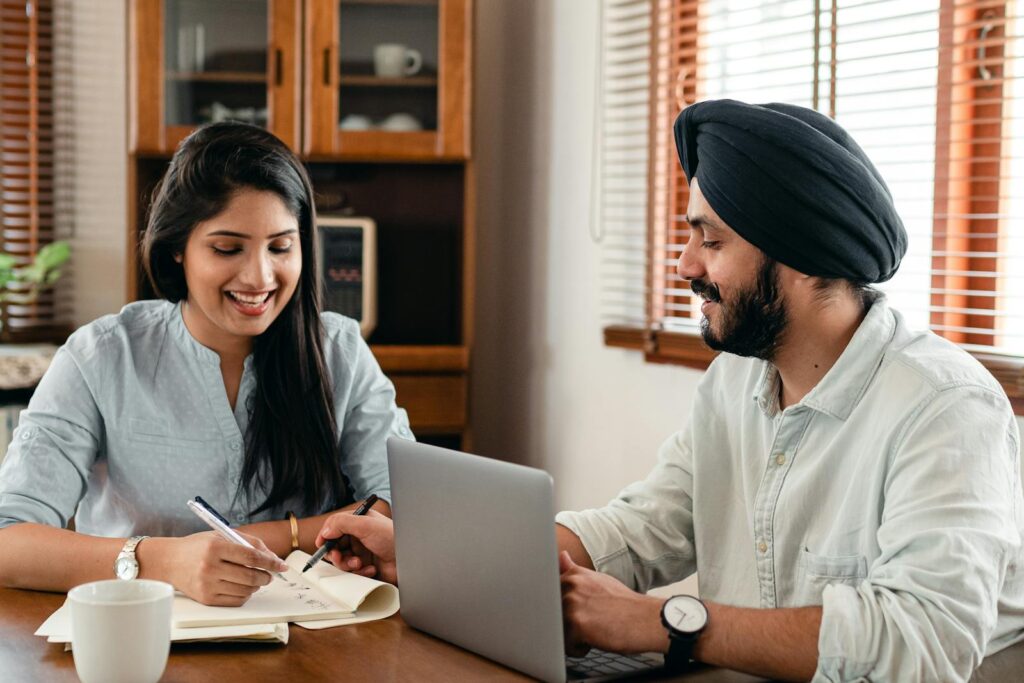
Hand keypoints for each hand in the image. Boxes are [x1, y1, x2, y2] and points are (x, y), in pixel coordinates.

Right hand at [157, 532, 289, 606]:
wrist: (169, 561)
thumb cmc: (199, 546)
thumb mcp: (222, 535)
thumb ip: (249, 543)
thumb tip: (273, 558)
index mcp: (215, 547)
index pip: (251, 556)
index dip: (270, 562)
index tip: (282, 565)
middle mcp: (210, 566)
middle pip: (250, 575)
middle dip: (266, 576)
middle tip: (270, 574)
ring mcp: (207, 585)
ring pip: (245, 589)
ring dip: (257, 585)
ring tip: (256, 578)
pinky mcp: (206, 599)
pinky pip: (235, 600)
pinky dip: (246, 594)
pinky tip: (244, 586)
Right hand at [315, 509, 396, 583]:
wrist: (410, 561)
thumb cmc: (393, 538)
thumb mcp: (366, 525)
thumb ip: (342, 523)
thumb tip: (325, 531)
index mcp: (359, 522)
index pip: (335, 526)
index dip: (326, 535)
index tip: (321, 545)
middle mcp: (359, 537)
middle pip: (335, 546)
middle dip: (336, 554)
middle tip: (340, 557)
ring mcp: (363, 552)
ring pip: (342, 561)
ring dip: (348, 564)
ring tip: (359, 564)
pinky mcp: (366, 567)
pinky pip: (353, 573)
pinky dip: (359, 572)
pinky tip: (371, 569)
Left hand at [559, 551, 667, 656]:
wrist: (645, 619)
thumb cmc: (624, 604)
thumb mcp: (599, 580)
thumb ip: (575, 571)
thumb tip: (561, 556)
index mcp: (574, 575)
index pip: (551, 596)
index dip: (564, 609)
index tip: (581, 612)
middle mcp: (570, 586)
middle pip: (553, 615)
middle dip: (568, 623)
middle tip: (592, 621)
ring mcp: (572, 604)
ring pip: (558, 630)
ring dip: (573, 636)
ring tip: (595, 630)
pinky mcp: (576, 624)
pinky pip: (566, 646)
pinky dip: (579, 649)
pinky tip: (595, 640)